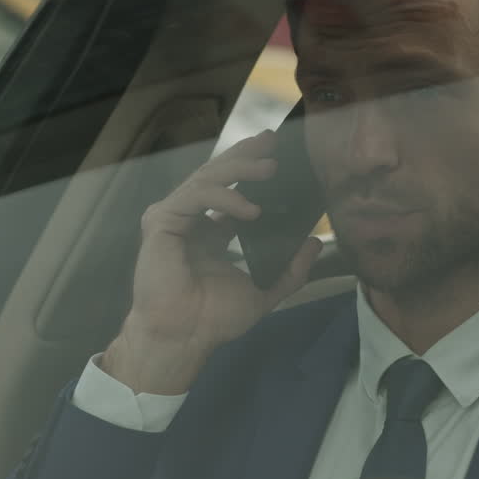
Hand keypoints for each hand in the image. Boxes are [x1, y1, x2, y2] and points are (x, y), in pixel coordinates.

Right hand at [103, 131, 322, 394]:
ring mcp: (176, 218)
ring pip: (208, 177)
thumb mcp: (264, 290)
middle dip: (246, 155)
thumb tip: (315, 243)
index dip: (251, 169)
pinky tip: (251, 208)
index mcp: (210, 232)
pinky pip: (197, 196)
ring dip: (241, 168)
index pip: (231, 190)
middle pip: (218, 175)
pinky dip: (225, 196)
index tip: (278, 155)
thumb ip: (290, 269)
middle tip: (273, 141)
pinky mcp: (163, 221)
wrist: (185, 336)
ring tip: (271, 168)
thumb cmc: (214, 319)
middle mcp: (192, 220)